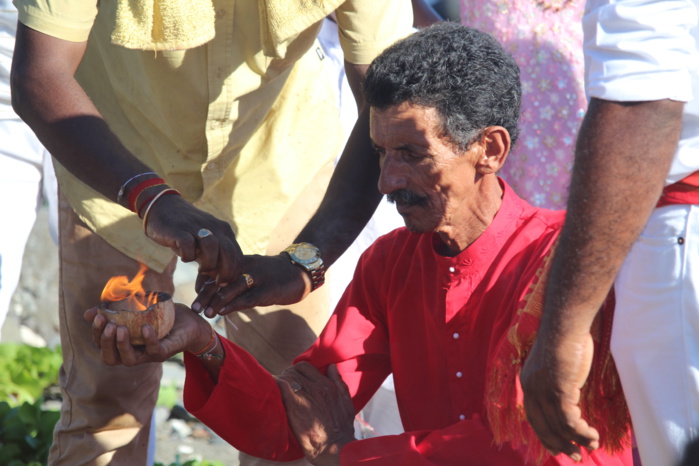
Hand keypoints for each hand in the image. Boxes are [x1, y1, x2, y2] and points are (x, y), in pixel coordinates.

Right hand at [84, 304, 211, 365]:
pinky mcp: (165, 352)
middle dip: (105, 343)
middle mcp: (134, 353)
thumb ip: (114, 310)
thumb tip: (88, 313)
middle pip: (111, 359)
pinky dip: (148, 340)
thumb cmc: (161, 315)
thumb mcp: (135, 309)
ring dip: (122, 345)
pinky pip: (154, 351)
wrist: (189, 321)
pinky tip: (145, 327)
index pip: (102, 346)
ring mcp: (149, 355)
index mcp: (124, 344)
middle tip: (108, 325)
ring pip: (129, 360)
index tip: (97, 316)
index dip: (96, 334)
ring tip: (120, 328)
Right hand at [143, 194, 243, 286]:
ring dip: (208, 264)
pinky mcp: (179, 229)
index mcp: (224, 231)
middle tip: (217, 282)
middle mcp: (214, 227)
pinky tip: (184, 258)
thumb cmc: (187, 232)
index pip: (237, 255)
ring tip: (201, 270)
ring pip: (212, 248)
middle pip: (229, 252)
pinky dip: (187, 256)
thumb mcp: (205, 244)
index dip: (234, 272)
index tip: (224, 283)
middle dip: (226, 272)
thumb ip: (216, 258)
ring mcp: (197, 227)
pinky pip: (188, 245)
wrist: (164, 207)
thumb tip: (223, 282)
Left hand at [192, 254, 310, 316]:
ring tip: (205, 313)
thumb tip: (215, 291)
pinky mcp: (269, 289)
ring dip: (217, 301)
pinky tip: (223, 312)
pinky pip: (248, 297)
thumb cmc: (273, 275)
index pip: (217, 269)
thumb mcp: (253, 272)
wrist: (300, 271)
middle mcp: (247, 267)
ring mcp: (259, 277)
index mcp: (241, 261)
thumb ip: (236, 279)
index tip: (194, 295)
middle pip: (222, 278)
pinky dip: (234, 304)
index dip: (204, 282)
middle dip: (206, 293)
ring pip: (233, 288)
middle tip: (194, 307)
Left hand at [277, 362, 355, 465]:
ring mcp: (305, 396)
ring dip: (280, 380)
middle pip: (293, 371)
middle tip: (283, 384)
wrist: (335, 446)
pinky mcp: (295, 406)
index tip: (293, 378)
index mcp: (328, 385)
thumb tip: (332, 366)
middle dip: (286, 374)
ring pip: (287, 377)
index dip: (296, 370)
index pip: (305, 367)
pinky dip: (274, 384)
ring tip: (277, 389)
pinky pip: (281, 386)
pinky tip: (271, 389)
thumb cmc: (342, 427)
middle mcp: (316, 387)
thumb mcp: (346, 401)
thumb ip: (339, 382)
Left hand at [520, 331, 598, 460]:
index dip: (546, 435)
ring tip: (592, 444)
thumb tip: (569, 398)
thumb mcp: (556, 364)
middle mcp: (531, 388)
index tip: (558, 447)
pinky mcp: (558, 390)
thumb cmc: (566, 339)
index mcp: (528, 382)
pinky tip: (593, 434)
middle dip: (559, 444)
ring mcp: (544, 390)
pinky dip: (582, 432)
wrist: (566, 323)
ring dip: (578, 440)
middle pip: (543, 426)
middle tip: (576, 455)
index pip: (533, 417)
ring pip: (559, 427)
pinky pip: (569, 421)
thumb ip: (558, 381)